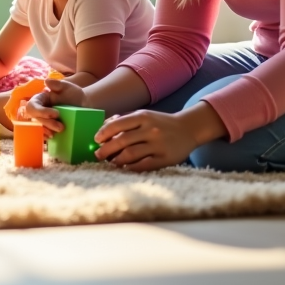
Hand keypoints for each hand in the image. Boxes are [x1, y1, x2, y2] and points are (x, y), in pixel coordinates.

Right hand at [21, 78, 85, 132]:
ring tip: (61, 130)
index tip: (56, 113)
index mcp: (40, 99)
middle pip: (36, 118)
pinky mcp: (49, 128)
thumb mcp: (67, 87)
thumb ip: (57, 84)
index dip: (41, 111)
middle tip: (61, 127)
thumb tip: (46, 81)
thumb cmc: (73, 94)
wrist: (84, 105)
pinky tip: (54, 137)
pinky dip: (47, 136)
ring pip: (40, 127)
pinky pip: (44, 133)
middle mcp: (40, 110)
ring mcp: (44, 120)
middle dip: (47, 123)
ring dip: (48, 130)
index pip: (32, 106)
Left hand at [93, 104, 225, 170]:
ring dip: (116, 160)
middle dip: (106, 149)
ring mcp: (158, 145)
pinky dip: (131, 167)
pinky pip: (143, 165)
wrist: (188, 129)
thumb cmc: (160, 123)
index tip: (96, 139)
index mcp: (143, 117)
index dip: (104, 133)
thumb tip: (103, 129)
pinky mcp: (165, 159)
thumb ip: (125, 121)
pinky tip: (125, 167)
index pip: (117, 124)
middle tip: (98, 155)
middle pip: (122, 141)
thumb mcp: (144, 116)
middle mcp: (150, 130)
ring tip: (111, 162)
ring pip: (130, 154)